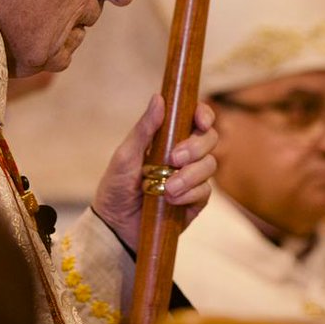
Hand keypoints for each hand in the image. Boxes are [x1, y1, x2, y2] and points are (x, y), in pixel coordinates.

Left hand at [92, 94, 216, 249]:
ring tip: (167, 188)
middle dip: (196, 146)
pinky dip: (189, 194)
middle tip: (174, 158)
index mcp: (168, 137)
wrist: (114, 225)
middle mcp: (184, 154)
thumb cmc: (116, 185)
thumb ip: (145, 129)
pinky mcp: (195, 201)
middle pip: (209, 138)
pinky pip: (205, 191)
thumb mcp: (126, 155)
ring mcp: (191, 177)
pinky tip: (171, 200)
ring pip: (210, 165)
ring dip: (190, 175)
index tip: (201, 121)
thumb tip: (159, 98)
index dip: (204, 115)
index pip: (195, 118)